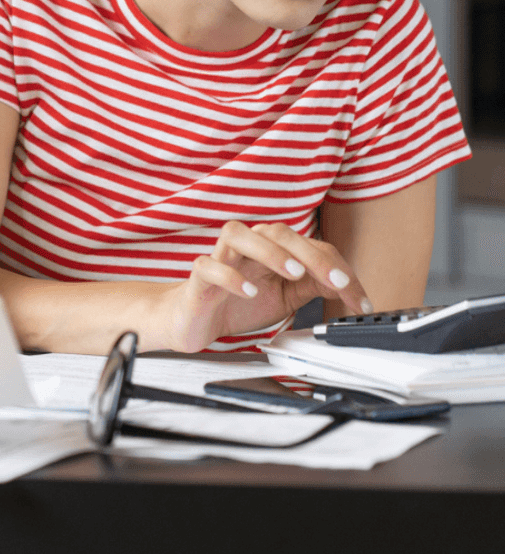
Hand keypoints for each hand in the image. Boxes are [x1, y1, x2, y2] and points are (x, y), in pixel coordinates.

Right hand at [160, 221, 372, 351]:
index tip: (359, 300)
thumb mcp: (286, 297)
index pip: (310, 247)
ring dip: (270, 251)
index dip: (338, 270)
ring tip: (294, 273)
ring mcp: (220, 258)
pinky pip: (209, 267)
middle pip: (277, 232)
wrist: (193, 321)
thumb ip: (313, 287)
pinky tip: (249, 291)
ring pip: (238, 234)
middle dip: (311, 255)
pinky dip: (230, 277)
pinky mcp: (198, 277)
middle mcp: (246, 246)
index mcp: (271, 248)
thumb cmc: (236, 304)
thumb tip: (348, 286)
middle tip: (335, 282)